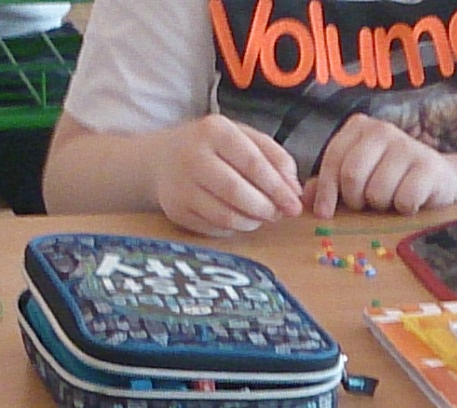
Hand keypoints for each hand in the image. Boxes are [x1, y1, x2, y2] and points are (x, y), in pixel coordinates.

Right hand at [156, 115, 303, 234]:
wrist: (162, 157)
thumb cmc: (212, 146)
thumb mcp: (242, 136)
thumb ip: (274, 156)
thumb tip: (294, 190)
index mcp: (214, 130)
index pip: (253, 163)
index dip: (278, 187)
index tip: (294, 204)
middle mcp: (193, 156)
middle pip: (237, 192)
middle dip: (266, 208)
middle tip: (279, 214)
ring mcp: (181, 186)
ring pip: (226, 216)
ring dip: (252, 221)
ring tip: (261, 216)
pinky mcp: (176, 210)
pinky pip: (214, 228)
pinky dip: (234, 228)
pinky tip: (239, 218)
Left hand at [307, 114, 456, 217]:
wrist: (438, 182)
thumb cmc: (391, 180)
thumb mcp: (357, 179)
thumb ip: (329, 184)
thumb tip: (302, 198)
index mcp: (360, 128)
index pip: (333, 159)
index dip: (326, 190)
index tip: (324, 214)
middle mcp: (383, 130)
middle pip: (352, 176)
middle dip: (355, 199)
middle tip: (366, 205)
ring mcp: (408, 145)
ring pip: (377, 191)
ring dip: (382, 206)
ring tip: (390, 200)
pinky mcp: (430, 166)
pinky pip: (404, 200)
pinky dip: (404, 210)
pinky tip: (410, 203)